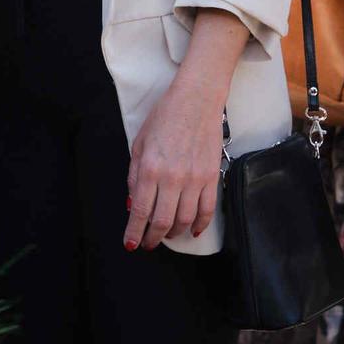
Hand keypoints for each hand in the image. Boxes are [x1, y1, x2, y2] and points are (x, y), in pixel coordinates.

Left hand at [124, 76, 224, 250]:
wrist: (196, 99)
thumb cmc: (164, 117)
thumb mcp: (139, 143)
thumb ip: (135, 176)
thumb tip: (133, 204)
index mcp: (150, 169)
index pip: (141, 211)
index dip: (135, 232)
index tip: (131, 244)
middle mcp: (172, 178)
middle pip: (163, 222)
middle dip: (153, 238)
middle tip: (148, 244)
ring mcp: (194, 179)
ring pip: (185, 220)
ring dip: (174, 233)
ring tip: (167, 235)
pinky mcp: (212, 177)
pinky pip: (207, 210)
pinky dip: (200, 225)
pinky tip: (192, 230)